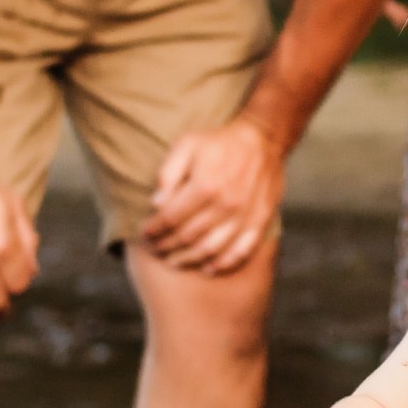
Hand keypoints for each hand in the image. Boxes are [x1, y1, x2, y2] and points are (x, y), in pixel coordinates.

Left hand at [140, 117, 283, 275]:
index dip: (154, 229)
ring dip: (188, 259)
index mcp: (205, 185)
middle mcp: (225, 204)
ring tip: (173, 261)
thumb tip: (156, 204)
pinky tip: (208, 268)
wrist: (262, 140)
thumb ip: (168, 174)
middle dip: (166, 245)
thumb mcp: (186, 144)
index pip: (171, 218)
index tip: (145, 232)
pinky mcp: (260, 220)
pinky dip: (223, 264)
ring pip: (210, 249)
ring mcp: (244, 215)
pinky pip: (241, 251)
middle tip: (155, 248)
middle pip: (187, 236)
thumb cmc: (219, 142)